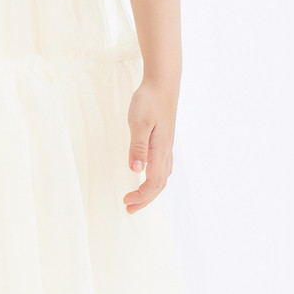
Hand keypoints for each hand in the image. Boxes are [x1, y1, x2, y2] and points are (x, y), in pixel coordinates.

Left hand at [122, 78, 177, 212]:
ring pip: (163, 177)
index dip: (141, 196)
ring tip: (137, 198)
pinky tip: (147, 176)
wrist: (163, 84)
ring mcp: (167, 146)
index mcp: (160, 150)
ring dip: (151, 191)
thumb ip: (137, 146)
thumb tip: (136, 170)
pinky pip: (163, 167)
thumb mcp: (138, 122)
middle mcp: (166, 151)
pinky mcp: (165, 140)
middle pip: (159, 184)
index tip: (126, 202)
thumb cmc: (148, 100)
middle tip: (129, 209)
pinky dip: (156, 179)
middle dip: (145, 199)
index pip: (153, 182)